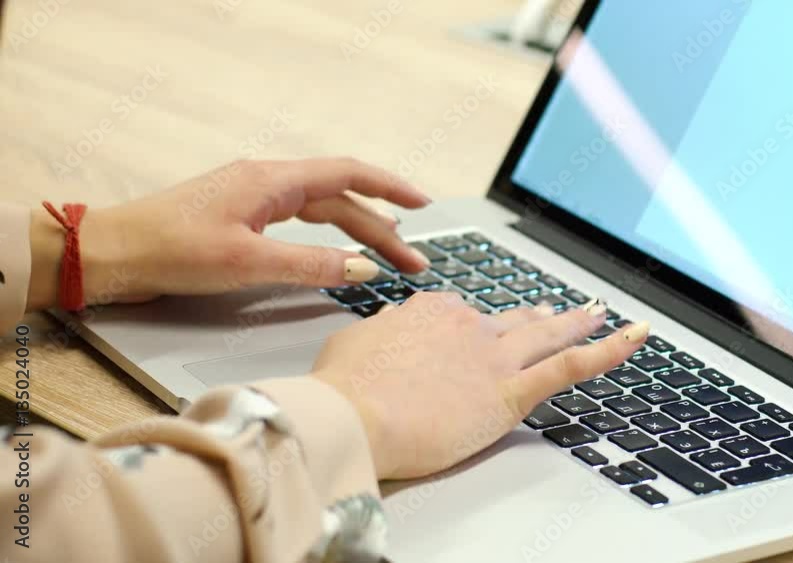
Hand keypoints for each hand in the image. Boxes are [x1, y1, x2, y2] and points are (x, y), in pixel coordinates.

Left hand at [27, 158, 430, 309]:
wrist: (110, 256)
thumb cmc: (167, 250)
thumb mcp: (247, 261)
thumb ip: (310, 265)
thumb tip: (362, 269)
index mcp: (270, 181)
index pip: (347, 175)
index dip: (390, 188)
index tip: (423, 204)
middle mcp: (266, 184)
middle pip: (339, 200)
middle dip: (381, 229)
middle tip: (412, 261)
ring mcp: (252, 201)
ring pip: (320, 214)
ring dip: (356, 235)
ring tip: (388, 258)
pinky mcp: (240, 222)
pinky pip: (298, 225)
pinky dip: (326, 241)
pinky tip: (336, 256)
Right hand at [310, 292, 650, 479]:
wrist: (351, 415)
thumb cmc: (343, 388)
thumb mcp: (352, 345)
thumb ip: (380, 332)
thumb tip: (388, 326)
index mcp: (430, 313)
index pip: (463, 316)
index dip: (475, 328)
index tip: (476, 337)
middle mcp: (468, 326)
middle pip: (513, 319)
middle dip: (537, 315)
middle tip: (556, 311)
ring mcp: (494, 356)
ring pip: (550, 333)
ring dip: (580, 321)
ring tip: (600, 313)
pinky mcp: (511, 391)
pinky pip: (572, 365)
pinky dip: (610, 350)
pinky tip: (636, 338)